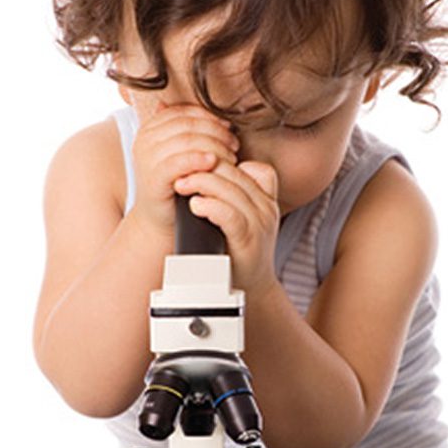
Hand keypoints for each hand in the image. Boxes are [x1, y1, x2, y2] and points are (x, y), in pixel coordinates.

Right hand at [130, 102, 239, 234]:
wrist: (164, 220)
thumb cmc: (178, 185)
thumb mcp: (186, 154)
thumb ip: (196, 134)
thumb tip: (222, 119)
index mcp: (151, 128)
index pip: (183, 112)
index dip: (209, 117)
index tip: (228, 127)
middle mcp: (144, 139)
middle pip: (187, 124)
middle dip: (215, 132)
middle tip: (233, 144)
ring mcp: (146, 158)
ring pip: (185, 140)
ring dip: (213, 146)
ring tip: (230, 157)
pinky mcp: (153, 177)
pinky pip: (177, 162)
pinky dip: (197, 159)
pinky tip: (213, 162)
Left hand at [173, 158, 279, 295]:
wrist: (252, 288)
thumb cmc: (239, 252)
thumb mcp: (243, 218)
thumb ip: (232, 197)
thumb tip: (201, 173)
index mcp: (265, 198)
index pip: (248, 166)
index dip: (222, 159)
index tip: (197, 162)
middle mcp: (266, 207)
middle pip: (235, 174)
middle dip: (204, 167)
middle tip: (180, 169)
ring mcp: (260, 224)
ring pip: (231, 190)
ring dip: (202, 183)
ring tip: (182, 185)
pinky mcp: (249, 241)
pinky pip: (231, 215)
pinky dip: (211, 206)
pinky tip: (196, 205)